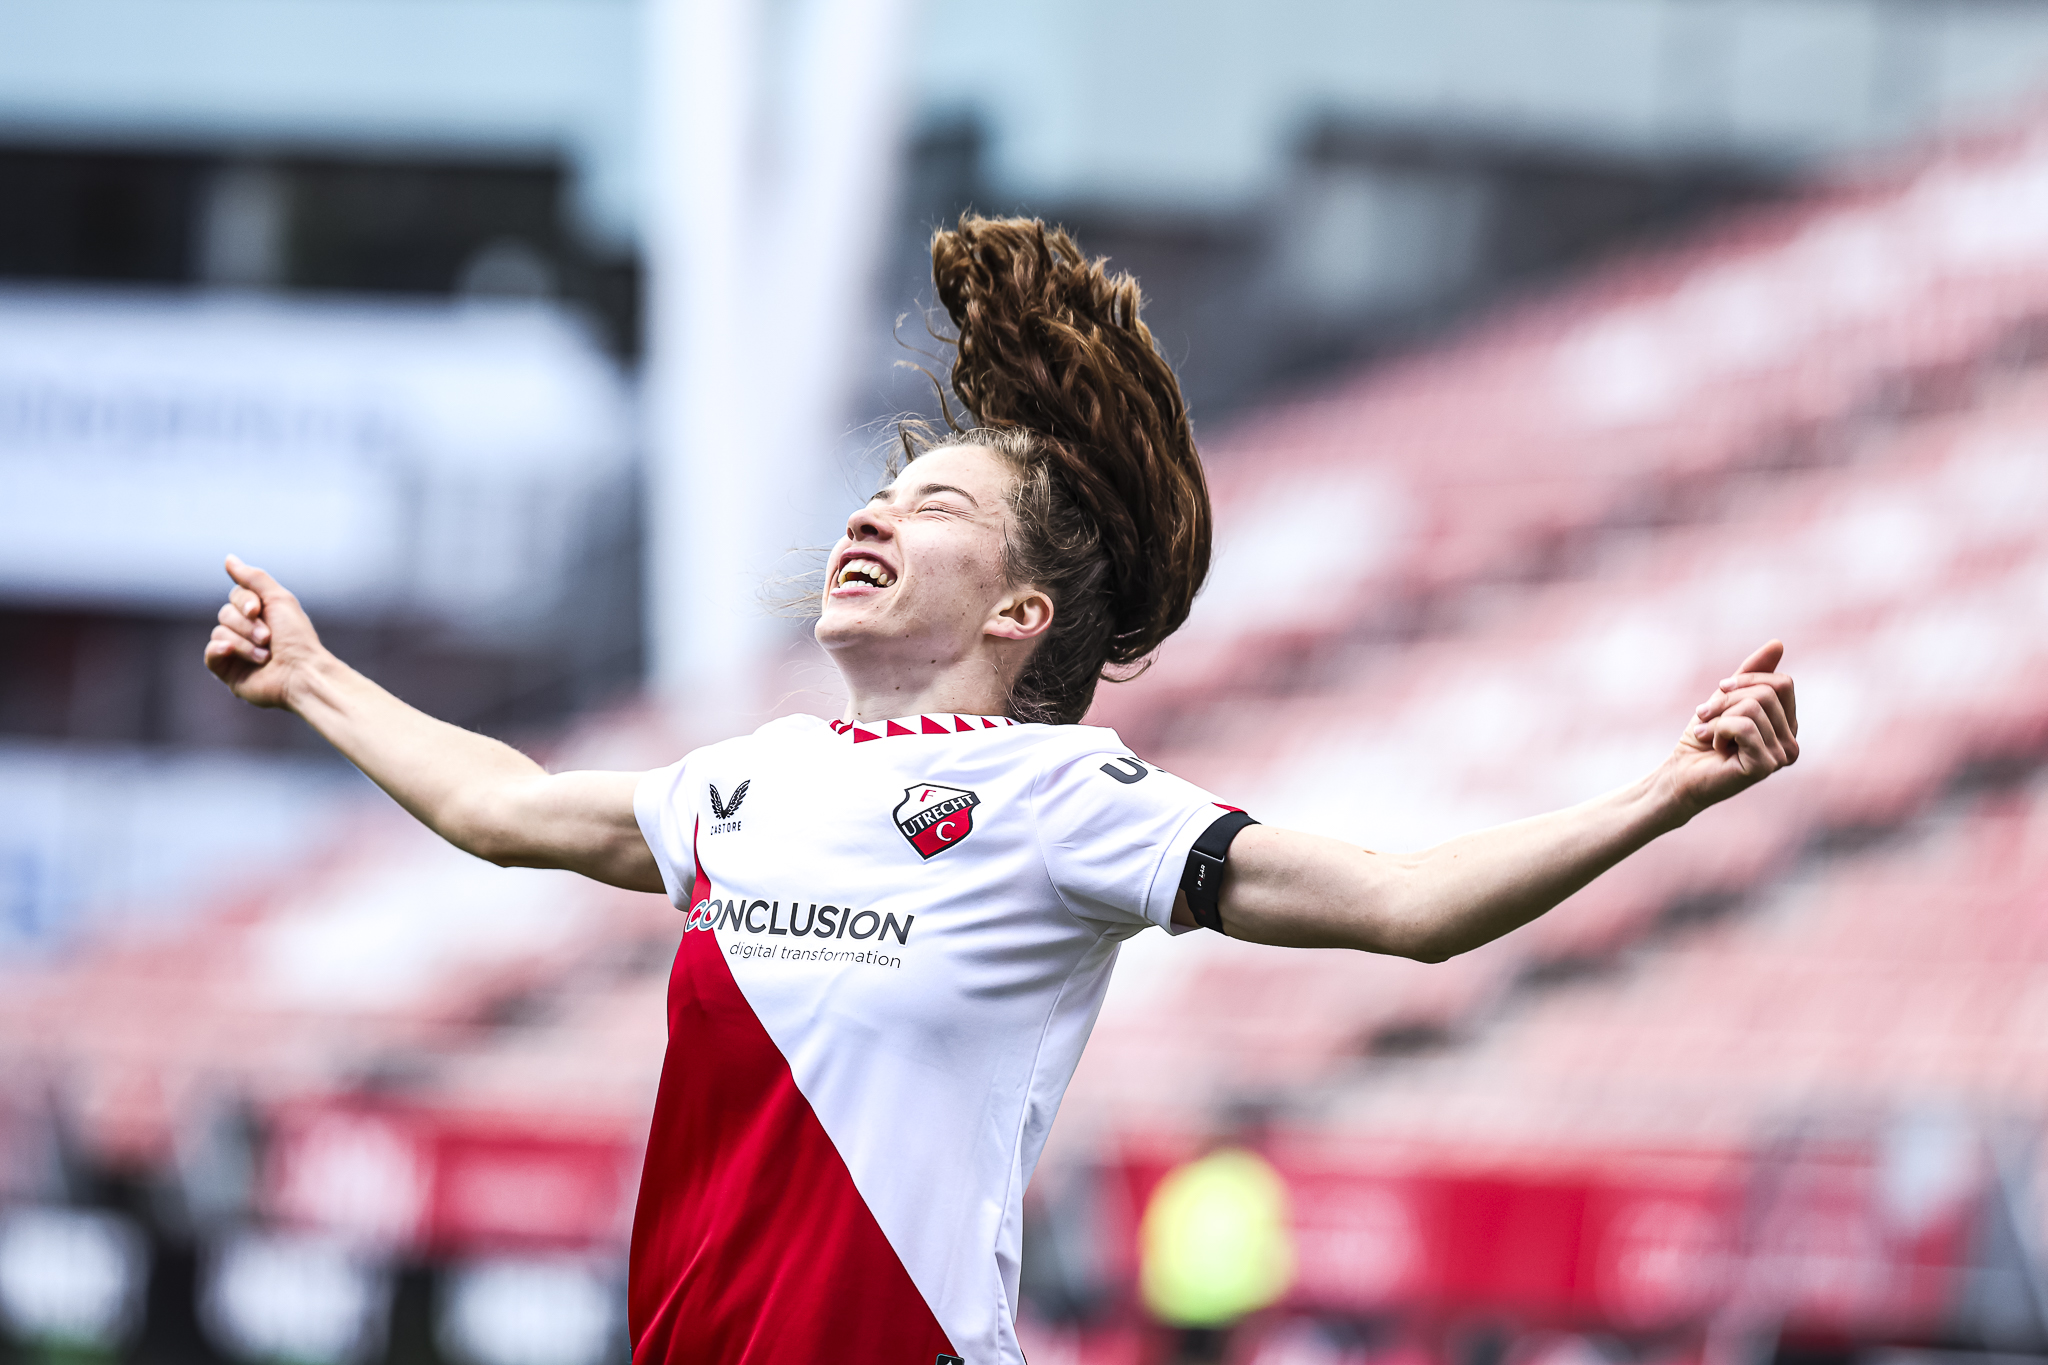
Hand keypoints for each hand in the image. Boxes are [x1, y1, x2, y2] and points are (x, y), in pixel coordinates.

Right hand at [202, 555, 325, 709]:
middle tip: (269, 638)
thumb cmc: (297, 638)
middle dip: (247, 626)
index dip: (244, 601)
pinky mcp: (228, 671)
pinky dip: (220, 651)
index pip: (236, 596)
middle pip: (225, 614)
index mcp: (260, 615)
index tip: (258, 609)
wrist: (301, 673)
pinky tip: (231, 653)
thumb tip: (229, 558)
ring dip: (244, 643)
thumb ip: (254, 578)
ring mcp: (236, 652)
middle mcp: (246, 632)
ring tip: (265, 655)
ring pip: (220, 633)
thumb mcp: (279, 599)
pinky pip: (209, 654)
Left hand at [1662, 640, 1798, 818]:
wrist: (1680, 774)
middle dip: (1726, 699)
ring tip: (1707, 734)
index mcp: (1787, 726)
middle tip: (1705, 716)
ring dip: (1719, 717)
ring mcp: (1782, 757)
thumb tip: (1778, 643)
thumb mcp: (1726, 698)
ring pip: (1753, 707)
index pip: (1783, 683)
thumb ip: (1752, 674)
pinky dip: (1718, 730)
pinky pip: (1743, 726)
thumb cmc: (1703, 739)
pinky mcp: (1765, 766)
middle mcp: (1792, 743)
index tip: (1719, 690)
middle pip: (1767, 693)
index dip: (1747, 679)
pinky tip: (1713, 747)